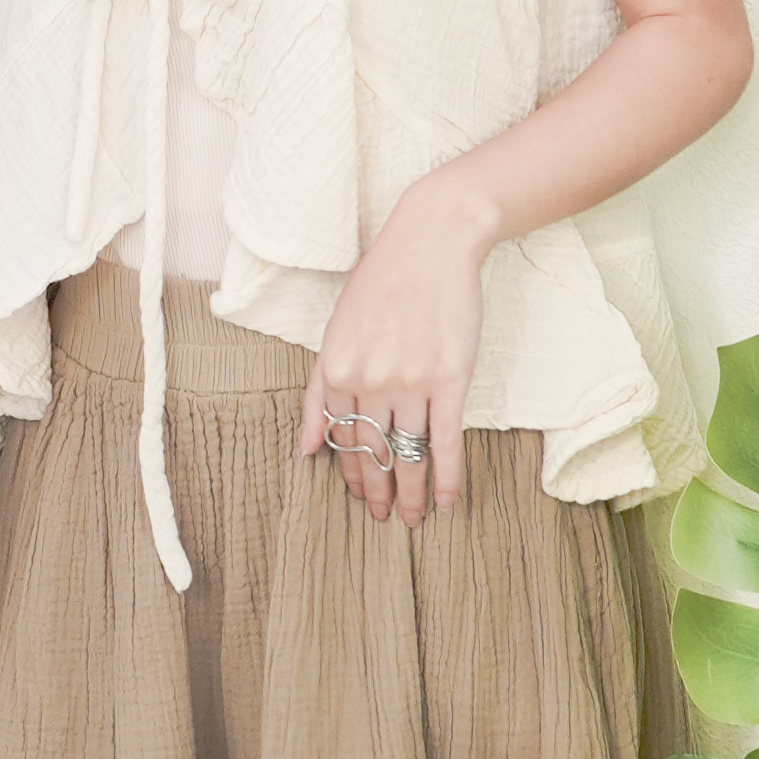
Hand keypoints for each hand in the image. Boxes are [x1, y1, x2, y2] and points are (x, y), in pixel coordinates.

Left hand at [298, 177, 493, 530]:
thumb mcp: (337, 330)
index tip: (362, 496)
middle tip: (386, 517)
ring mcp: (410, 381)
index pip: (341, 439)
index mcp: (336, 369)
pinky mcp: (450, 378)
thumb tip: (307, 446)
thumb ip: (319, 390)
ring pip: (408, 454)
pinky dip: (446, 476)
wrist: (432, 241)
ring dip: (413, 493)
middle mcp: (369, 379)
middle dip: (379, 492)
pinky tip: (448, 501)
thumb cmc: (384, 281)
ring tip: (415, 518)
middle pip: (372, 453)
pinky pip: (445, 441)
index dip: (352, 474)